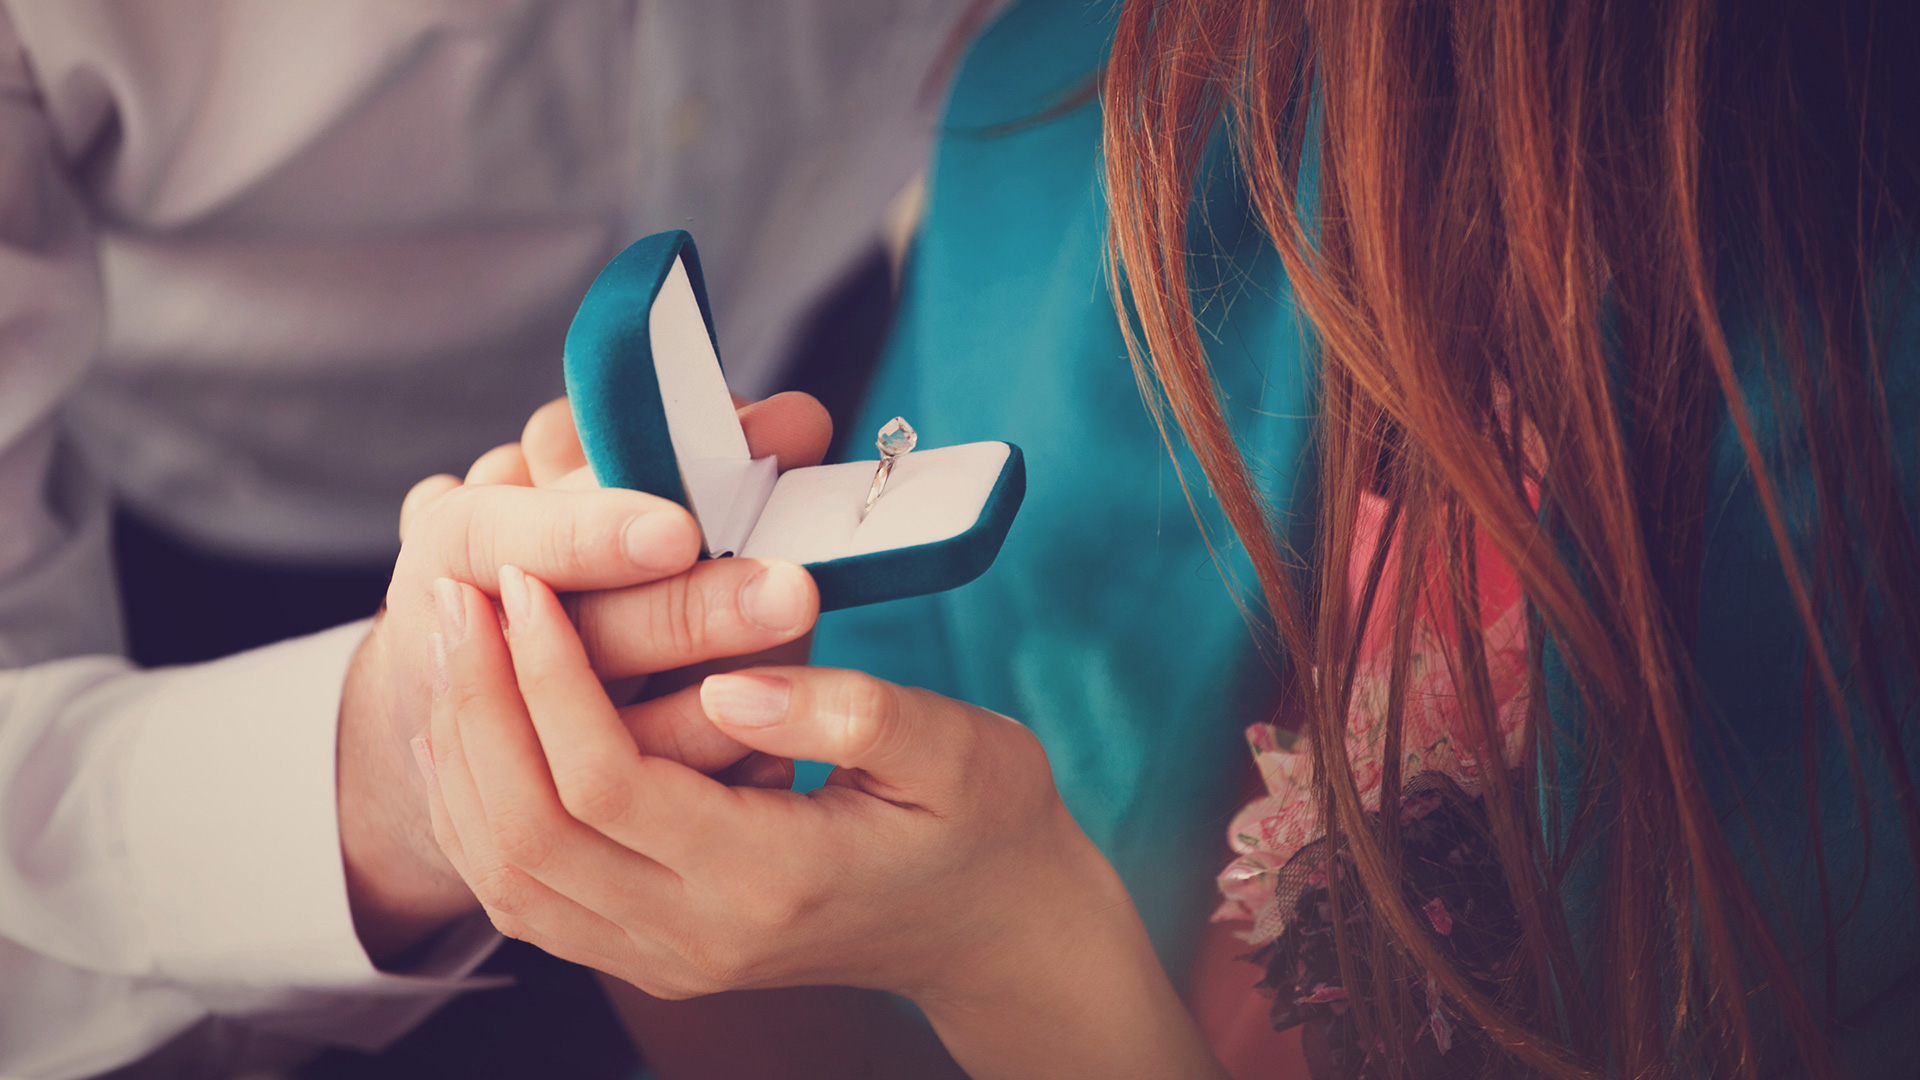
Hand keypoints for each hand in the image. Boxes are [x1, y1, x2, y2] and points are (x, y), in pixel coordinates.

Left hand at [419, 566, 1223, 1078]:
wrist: (992, 928)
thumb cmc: (984, 822)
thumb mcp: (959, 752)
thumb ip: (852, 714)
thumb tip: (729, 681)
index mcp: (770, 879)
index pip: (606, 782)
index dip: (547, 675)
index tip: (526, 576)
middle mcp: (697, 936)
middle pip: (527, 832)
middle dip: (475, 702)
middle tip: (457, 592)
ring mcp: (665, 955)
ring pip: (505, 872)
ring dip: (462, 750)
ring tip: (452, 641)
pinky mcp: (649, 948)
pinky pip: (524, 891)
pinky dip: (478, 804)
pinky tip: (474, 723)